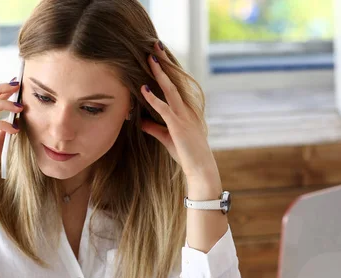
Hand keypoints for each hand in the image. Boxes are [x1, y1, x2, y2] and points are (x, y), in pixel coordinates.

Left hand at [140, 41, 218, 181]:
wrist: (201, 169)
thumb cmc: (187, 155)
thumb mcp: (167, 138)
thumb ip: (154, 127)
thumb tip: (140, 120)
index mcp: (187, 110)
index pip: (176, 85)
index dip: (167, 69)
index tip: (159, 56)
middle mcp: (187, 109)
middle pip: (174, 81)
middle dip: (164, 63)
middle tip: (155, 46)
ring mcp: (184, 116)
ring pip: (170, 89)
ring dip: (159, 74)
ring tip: (150, 58)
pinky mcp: (178, 126)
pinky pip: (165, 109)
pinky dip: (153, 99)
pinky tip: (144, 89)